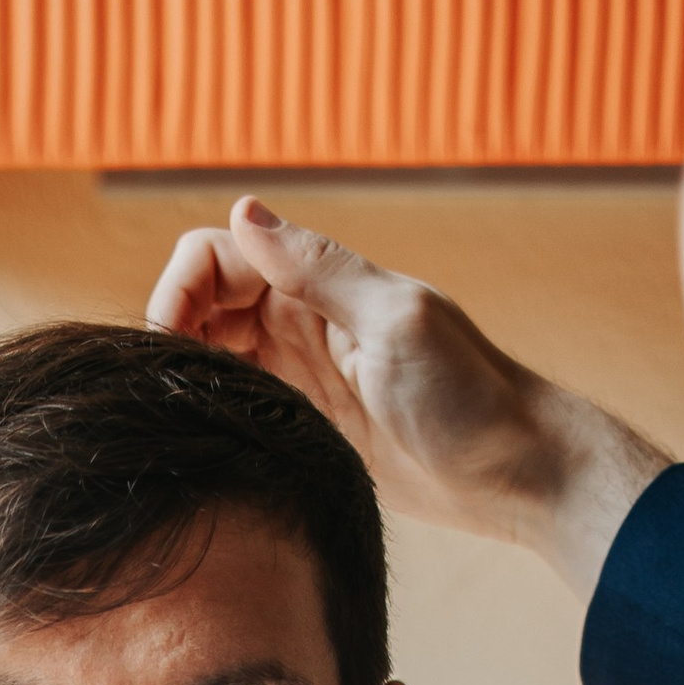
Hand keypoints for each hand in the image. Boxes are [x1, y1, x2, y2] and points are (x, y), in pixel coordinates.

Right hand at [148, 194, 670, 599]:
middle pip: (203, 304)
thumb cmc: (471, 398)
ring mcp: (303, 376)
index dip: (178, 290)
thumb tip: (243, 210)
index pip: (216, 255)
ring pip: (214, 356)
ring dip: (187, 379)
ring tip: (178, 426)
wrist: (518, 475)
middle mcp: (304, 321)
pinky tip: (206, 448)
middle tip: (165, 399)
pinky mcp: (308, 426)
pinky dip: (212, 415)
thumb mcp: (394, 323)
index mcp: (321, 284)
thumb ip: (319, 270)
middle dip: (171, 337)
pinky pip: (240, 405)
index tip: (168, 350)